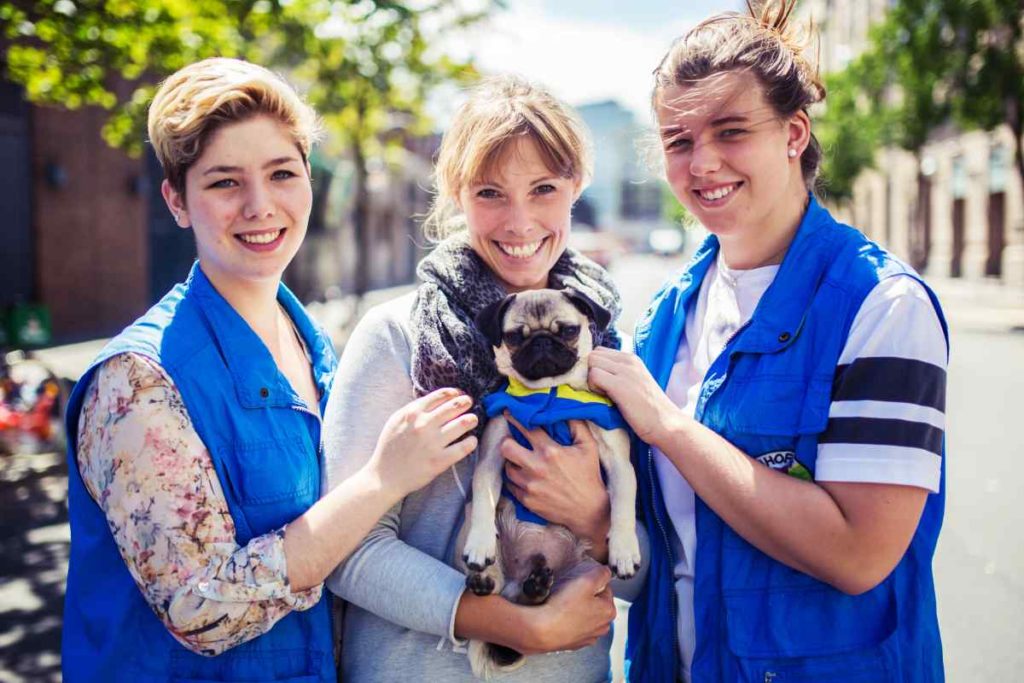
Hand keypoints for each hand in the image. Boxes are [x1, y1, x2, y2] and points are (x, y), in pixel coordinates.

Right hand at [368, 388, 477, 498]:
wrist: (385, 476)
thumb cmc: (390, 448)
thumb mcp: (396, 421)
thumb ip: (414, 409)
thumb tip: (437, 399)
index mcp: (412, 413)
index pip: (441, 395)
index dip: (454, 393)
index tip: (459, 395)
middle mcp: (424, 425)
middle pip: (455, 406)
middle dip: (465, 402)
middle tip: (469, 403)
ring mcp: (433, 443)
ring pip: (463, 423)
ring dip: (471, 419)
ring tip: (472, 420)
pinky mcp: (440, 461)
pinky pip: (464, 447)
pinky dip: (471, 442)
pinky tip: (471, 441)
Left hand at [501, 414, 610, 558]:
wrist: (589, 510)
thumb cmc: (589, 476)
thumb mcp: (588, 447)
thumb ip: (577, 426)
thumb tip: (566, 409)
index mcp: (550, 451)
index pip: (525, 428)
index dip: (514, 418)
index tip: (508, 413)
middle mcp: (536, 467)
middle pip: (506, 447)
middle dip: (507, 441)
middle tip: (511, 441)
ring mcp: (530, 485)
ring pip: (506, 467)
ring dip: (511, 462)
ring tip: (518, 460)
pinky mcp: (526, 500)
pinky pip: (510, 485)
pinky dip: (514, 479)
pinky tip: (522, 476)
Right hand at [519, 564, 615, 654]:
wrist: (541, 631)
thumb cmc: (562, 607)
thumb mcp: (586, 581)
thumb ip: (601, 574)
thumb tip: (606, 573)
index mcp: (609, 611)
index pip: (605, 588)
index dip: (590, 581)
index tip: (579, 582)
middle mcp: (602, 627)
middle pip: (596, 603)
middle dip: (585, 596)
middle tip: (569, 592)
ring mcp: (588, 637)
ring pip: (585, 615)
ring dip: (576, 608)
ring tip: (562, 604)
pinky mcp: (573, 643)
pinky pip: (573, 626)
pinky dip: (568, 621)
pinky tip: (558, 616)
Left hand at [588, 347, 677, 444]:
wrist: (667, 424)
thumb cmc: (648, 410)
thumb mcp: (634, 383)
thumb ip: (618, 374)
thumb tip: (594, 373)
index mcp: (631, 359)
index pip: (600, 352)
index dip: (595, 367)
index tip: (600, 384)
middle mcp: (628, 360)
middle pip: (593, 355)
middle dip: (590, 371)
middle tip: (599, 390)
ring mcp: (625, 371)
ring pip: (592, 362)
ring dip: (591, 379)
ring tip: (603, 395)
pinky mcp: (620, 385)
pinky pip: (593, 375)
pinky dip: (593, 387)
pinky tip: (605, 399)